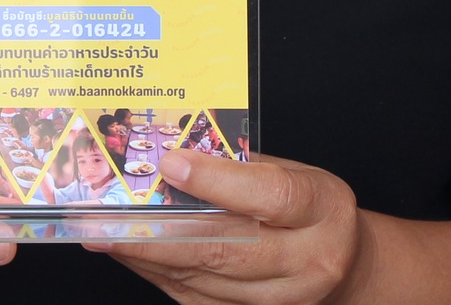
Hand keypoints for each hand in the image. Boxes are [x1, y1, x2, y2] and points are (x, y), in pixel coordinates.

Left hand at [88, 151, 367, 303]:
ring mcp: (285, 300)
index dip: (216, 181)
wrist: (343, 263)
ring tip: (106, 237)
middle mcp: (310, 261)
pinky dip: (162, 277)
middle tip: (108, 220)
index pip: (269, 195)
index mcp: (323, 209)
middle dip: (160, 234)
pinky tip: (135, 257)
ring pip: (206, 280)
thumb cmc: (311, 209)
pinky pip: (200, 300)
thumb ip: (242, 167)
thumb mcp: (294, 172)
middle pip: (227, 249)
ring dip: (150, 258)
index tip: (169, 164)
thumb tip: (174, 159)